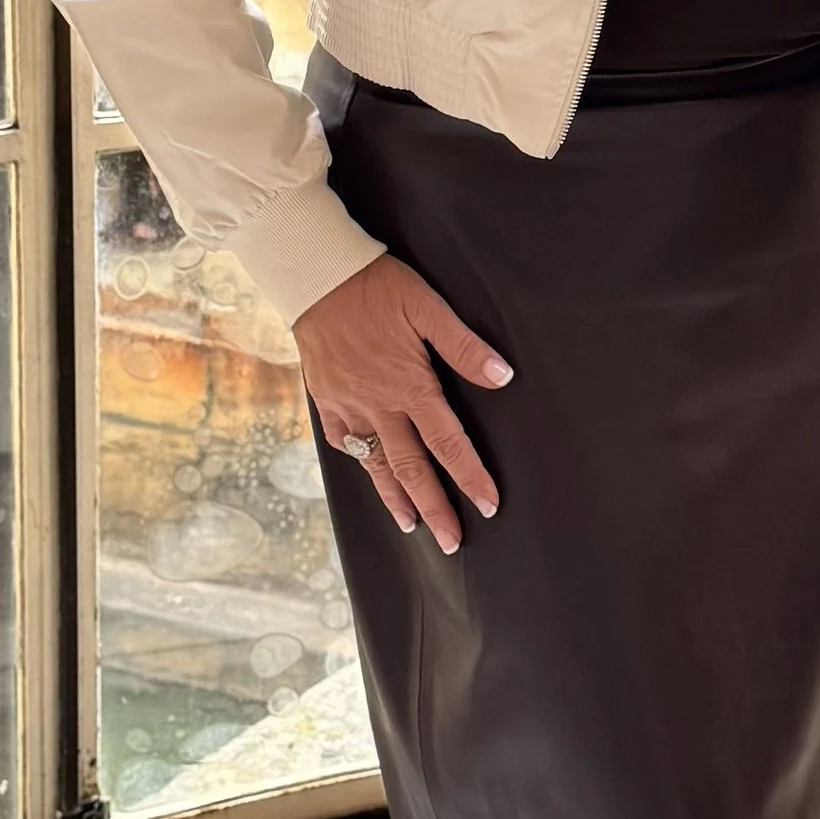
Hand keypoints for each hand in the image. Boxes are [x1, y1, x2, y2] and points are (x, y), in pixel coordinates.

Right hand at [293, 254, 511, 550]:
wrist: (316, 277)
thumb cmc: (376, 287)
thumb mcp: (427, 306)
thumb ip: (464, 346)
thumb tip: (503, 377)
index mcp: (409, 385)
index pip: (448, 443)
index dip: (470, 477)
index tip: (488, 506)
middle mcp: (379, 405)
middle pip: (412, 468)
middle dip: (435, 508)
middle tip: (451, 541)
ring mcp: (350, 407)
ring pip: (376, 464)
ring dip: (397, 499)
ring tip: (414, 526)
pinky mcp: (327, 401)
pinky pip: (345, 444)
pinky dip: (361, 467)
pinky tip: (372, 479)